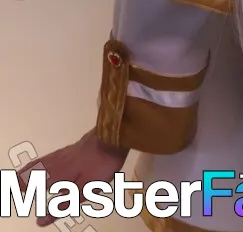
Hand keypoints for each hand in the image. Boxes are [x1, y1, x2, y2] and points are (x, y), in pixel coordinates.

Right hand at [15, 129, 129, 225]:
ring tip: (23, 173)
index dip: (23, 188)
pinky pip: (51, 156)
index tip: (14, 192)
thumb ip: (62, 205)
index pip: (34, 182)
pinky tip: (48, 162)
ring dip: (31, 168)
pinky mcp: (74, 147)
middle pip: (35, 169)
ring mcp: (66, 153)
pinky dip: (42, 161)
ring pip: (43, 161)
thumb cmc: (101, 164)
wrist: (115, 135)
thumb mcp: (84, 190)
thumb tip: (40, 220)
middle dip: (23, 177)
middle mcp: (58, 162)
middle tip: (13, 183)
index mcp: (58, 174)